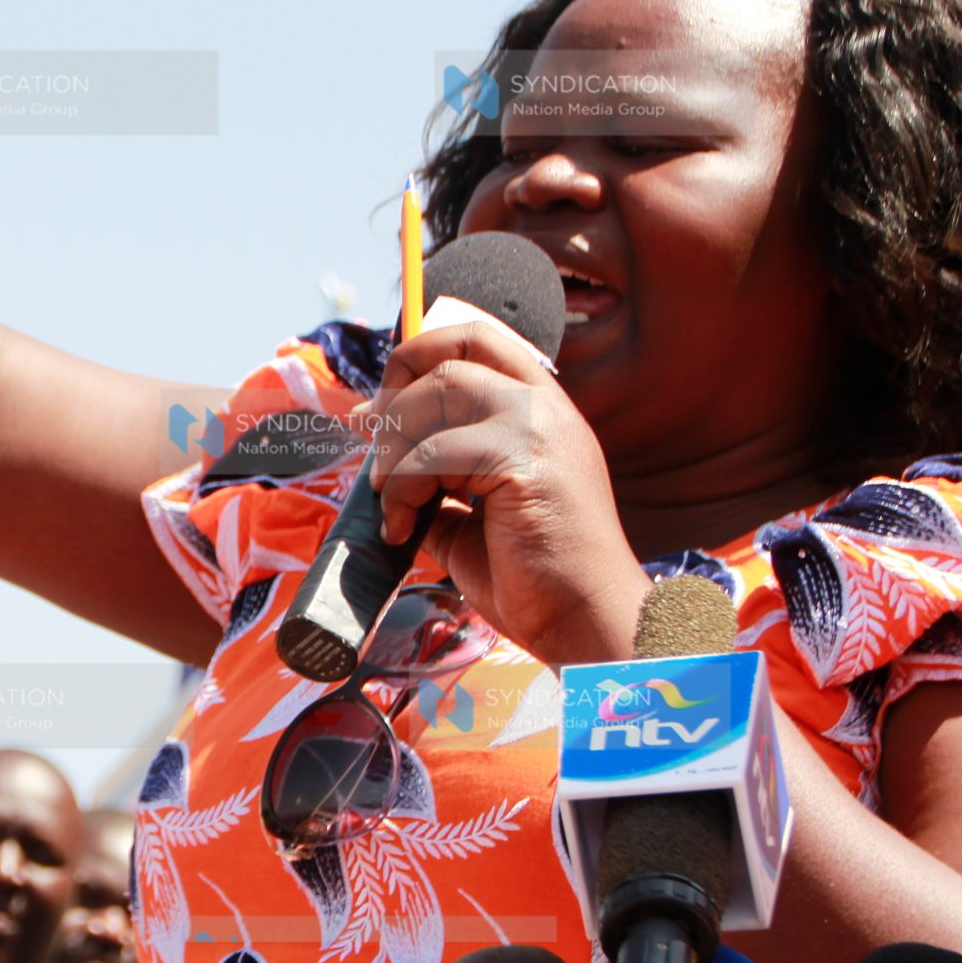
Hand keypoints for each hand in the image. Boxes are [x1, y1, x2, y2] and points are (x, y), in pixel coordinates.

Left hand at [364, 319, 649, 668]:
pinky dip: (402, 488)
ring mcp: (540, 426)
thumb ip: (440, 484)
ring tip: (391, 502)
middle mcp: (546, 407)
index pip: (477, 340)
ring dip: (395, 448)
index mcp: (541, 413)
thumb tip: (385, 471)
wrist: (585, 622)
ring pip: (439, 391)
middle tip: (376, 452)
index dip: (419, 357)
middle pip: (454, 351)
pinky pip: (436, 450)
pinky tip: (403, 528)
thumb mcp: (473, 519)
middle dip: (397, 393)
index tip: (380, 408)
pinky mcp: (525, 456)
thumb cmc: (536, 582)